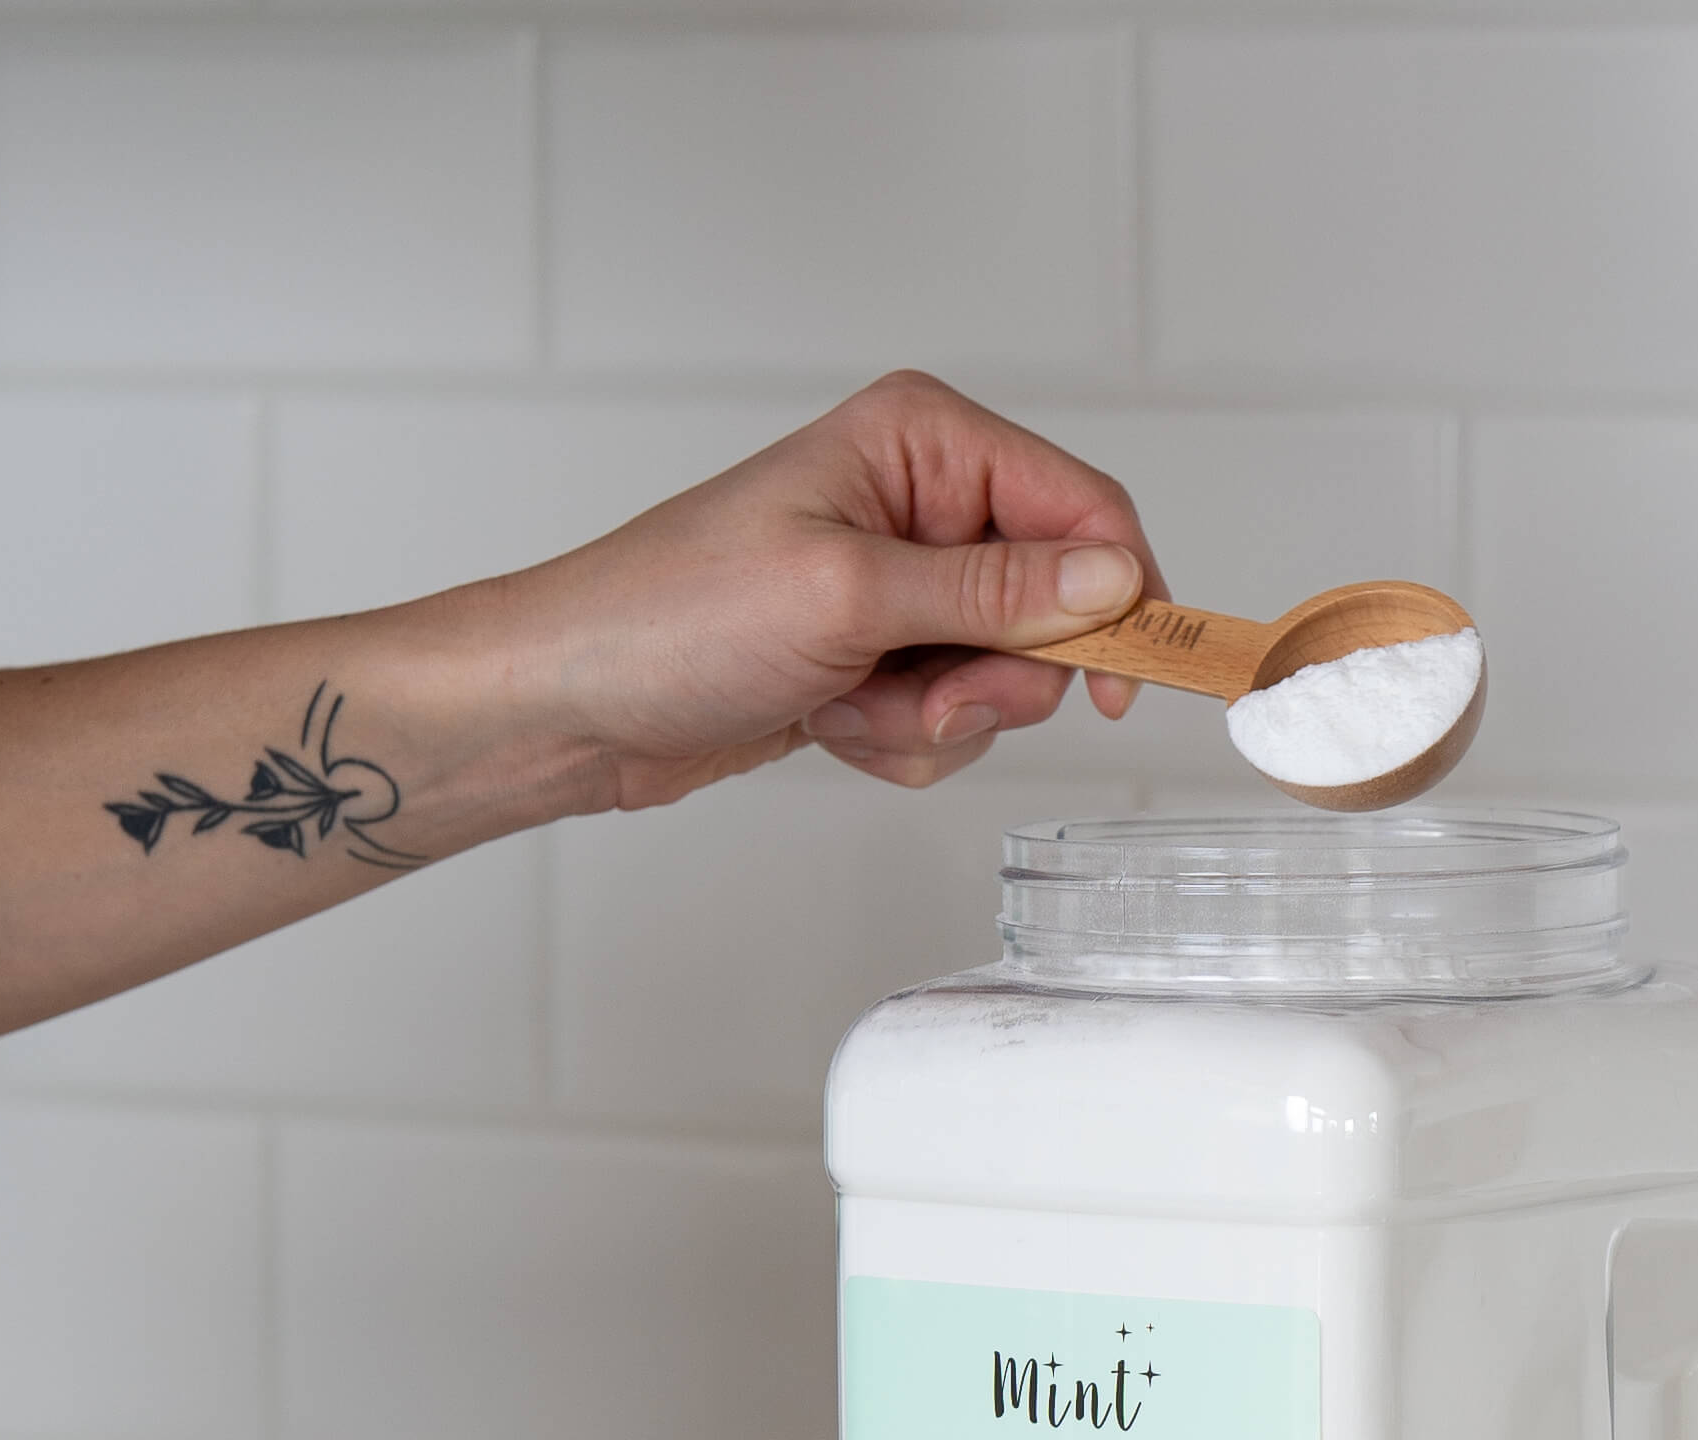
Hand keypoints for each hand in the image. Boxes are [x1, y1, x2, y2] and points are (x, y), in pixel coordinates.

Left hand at [523, 370, 1167, 804]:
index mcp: (924, 441)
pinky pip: (954, 718)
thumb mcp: (847, 596)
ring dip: (936, 719)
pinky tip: (829, 721)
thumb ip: (994, 591)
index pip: (1085, 509)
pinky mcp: (884, 654)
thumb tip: (1114, 581)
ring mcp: (905, 584)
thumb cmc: (669, 618)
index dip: (1121, 599)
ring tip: (846, 706)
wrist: (573, 705)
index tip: (1124, 686)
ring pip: (1008, 678)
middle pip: (1059, 608)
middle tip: (924, 698)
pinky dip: (902, 741)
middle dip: (994, 677)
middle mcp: (924, 501)